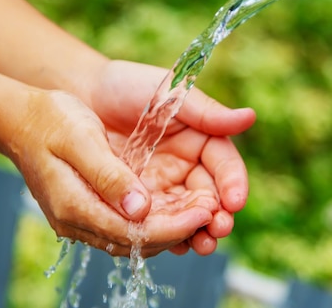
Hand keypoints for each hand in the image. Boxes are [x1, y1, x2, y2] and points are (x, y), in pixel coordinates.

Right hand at [4, 88, 230, 257]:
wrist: (21, 119)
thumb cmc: (50, 121)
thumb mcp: (80, 139)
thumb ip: (109, 176)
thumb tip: (141, 209)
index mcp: (75, 205)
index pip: (133, 232)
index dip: (174, 227)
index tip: (206, 213)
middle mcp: (79, 220)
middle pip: (138, 241)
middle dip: (180, 232)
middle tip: (216, 218)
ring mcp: (83, 217)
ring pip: (135, 237)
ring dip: (172, 230)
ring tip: (207, 215)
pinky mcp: (91, 208)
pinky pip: (128, 225)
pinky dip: (157, 221)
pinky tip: (179, 209)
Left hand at [78, 59, 256, 255]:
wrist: (83, 93)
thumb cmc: (128, 85)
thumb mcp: (170, 93)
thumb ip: (206, 113)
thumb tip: (248, 118)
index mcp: (201, 140)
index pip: (224, 166)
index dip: (233, 183)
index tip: (235, 200)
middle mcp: (186, 167)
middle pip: (210, 197)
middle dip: (218, 216)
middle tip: (219, 229)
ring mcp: (162, 186)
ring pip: (185, 215)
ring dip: (196, 231)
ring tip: (202, 245)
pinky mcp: (138, 200)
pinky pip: (155, 222)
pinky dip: (166, 235)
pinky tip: (171, 244)